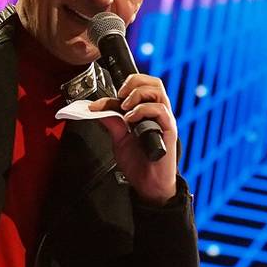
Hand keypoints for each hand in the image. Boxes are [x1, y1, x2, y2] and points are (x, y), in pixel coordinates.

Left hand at [88, 74, 178, 205]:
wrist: (148, 184)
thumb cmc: (139, 163)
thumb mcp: (119, 139)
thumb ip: (112, 122)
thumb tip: (98, 109)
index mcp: (147, 112)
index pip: (139, 87)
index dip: (120, 88)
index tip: (100, 102)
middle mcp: (157, 113)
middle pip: (153, 82)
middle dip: (134, 82)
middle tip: (120, 95)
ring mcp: (164, 120)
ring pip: (158, 91)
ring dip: (137, 94)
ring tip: (126, 107)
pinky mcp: (168, 130)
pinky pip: (160, 110)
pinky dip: (143, 110)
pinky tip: (131, 120)